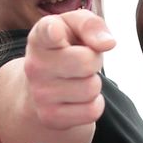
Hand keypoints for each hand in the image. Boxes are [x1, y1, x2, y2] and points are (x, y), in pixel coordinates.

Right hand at [24, 11, 111, 132]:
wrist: (42, 86)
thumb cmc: (64, 48)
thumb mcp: (74, 27)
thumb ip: (91, 25)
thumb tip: (108, 43)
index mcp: (40, 37)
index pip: (46, 32)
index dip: (53, 31)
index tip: (56, 32)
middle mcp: (34, 65)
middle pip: (86, 62)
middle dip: (94, 61)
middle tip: (83, 61)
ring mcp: (40, 94)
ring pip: (91, 88)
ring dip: (93, 84)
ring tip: (78, 79)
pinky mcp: (50, 117)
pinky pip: (92, 111)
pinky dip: (93, 104)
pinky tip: (78, 98)